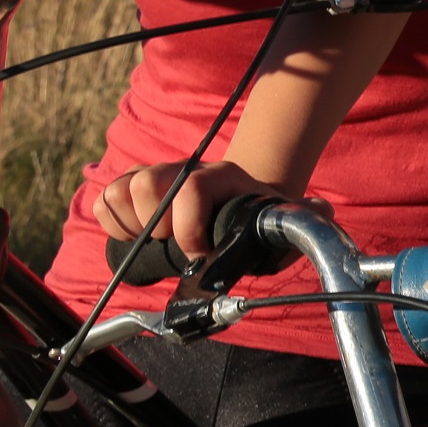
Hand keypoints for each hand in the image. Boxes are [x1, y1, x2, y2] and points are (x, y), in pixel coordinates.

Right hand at [93, 160, 285, 257]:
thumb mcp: (278, 222)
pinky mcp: (132, 187)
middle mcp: (185, 170)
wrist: (237, 204)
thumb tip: (322, 212)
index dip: (190, 229)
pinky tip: (137, 235)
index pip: (193, 187)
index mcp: (222, 177)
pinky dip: (113, 222)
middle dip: (158, 226)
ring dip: (133, 224)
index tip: (200, 255)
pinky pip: (105, 199)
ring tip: (158, 240)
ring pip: (122, 189)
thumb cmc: (255, 220)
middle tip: (176, 244)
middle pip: (148, 183)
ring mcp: (156, 177)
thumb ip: (303, 219)